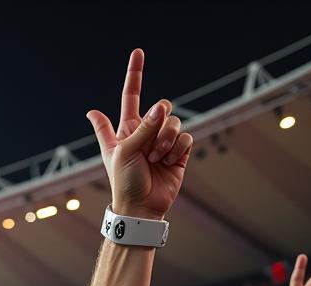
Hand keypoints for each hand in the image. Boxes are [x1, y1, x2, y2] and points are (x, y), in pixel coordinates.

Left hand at [86, 50, 192, 219]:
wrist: (141, 207)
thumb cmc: (125, 182)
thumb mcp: (124, 151)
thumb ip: (142, 127)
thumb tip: (159, 106)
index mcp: (127, 129)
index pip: (131, 96)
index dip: (135, 75)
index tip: (138, 52)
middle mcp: (146, 131)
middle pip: (161, 107)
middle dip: (158, 123)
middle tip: (149, 147)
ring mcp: (163, 141)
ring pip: (175, 122)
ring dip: (166, 140)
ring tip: (156, 159)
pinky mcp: (179, 152)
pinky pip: (186, 137)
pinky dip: (177, 149)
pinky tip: (168, 162)